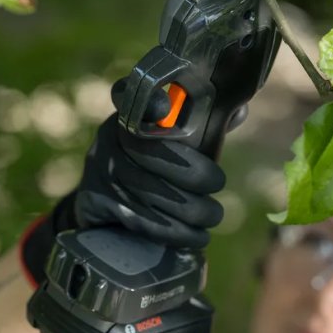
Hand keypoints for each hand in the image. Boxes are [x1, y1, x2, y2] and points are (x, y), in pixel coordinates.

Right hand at [20, 78, 226, 284]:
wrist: (102, 206)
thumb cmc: (151, 168)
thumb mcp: (171, 143)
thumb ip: (201, 126)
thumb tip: (238, 112)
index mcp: (131, 114)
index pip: (129, 94)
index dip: (148, 99)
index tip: (166, 105)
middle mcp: (110, 136)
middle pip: (150, 151)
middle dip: (193, 173)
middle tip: (217, 184)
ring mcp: (99, 169)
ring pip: (148, 191)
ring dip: (189, 210)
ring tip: (212, 216)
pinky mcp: (94, 202)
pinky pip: (138, 219)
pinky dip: (173, 232)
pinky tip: (195, 237)